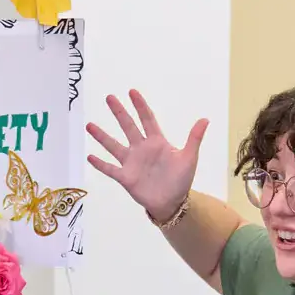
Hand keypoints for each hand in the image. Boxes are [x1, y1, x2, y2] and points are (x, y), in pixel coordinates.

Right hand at [86, 90, 206, 222]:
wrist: (172, 203)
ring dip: (102, 136)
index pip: (147, 119)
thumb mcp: (189, 158)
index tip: (132, 92)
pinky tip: (89, 156)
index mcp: (156, 142)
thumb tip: (205, 119)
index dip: (140, 106)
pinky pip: (110, 169)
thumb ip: (194, 138)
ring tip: (89, 125)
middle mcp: (141, 149)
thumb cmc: (180, 180)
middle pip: (128, 127)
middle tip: (109, 97)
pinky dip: (100, 164)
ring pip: (114, 146)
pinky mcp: (125, 177)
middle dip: (119, 112)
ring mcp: (131, 163)